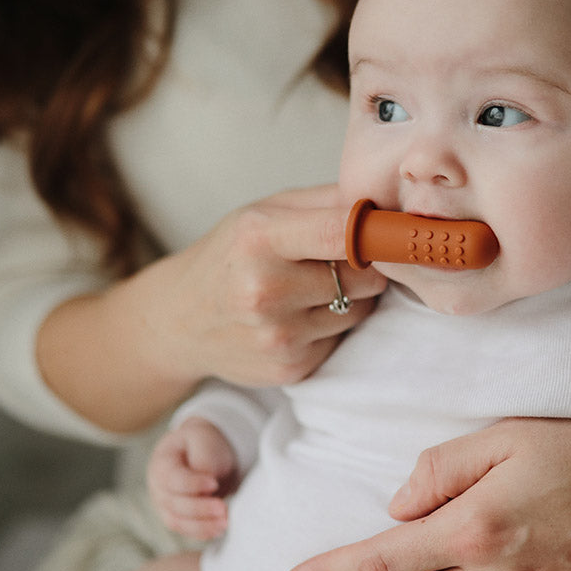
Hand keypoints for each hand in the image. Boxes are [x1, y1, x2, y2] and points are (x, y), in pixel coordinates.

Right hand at [38, 184, 388, 433]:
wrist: (179, 321)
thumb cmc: (232, 255)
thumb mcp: (265, 212)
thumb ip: (327, 201)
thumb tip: (390, 202)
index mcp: (259, 239)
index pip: (345, 232)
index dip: (378, 231)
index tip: (388, 230)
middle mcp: (265, 290)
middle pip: (365, 276)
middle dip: (365, 266)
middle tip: (337, 261)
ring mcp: (278, 336)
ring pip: (360, 310)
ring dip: (351, 299)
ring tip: (311, 290)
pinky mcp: (290, 368)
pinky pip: (342, 340)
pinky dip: (332, 328)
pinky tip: (298, 319)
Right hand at [147, 417, 239, 539]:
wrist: (204, 451)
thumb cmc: (203, 443)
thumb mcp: (204, 440)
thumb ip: (204, 462)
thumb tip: (207, 491)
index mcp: (161, 463)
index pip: (173, 478)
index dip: (193, 484)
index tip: (214, 483)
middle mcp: (158, 486)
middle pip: (174, 503)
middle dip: (200, 509)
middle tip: (223, 508)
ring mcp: (164, 504)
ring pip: (178, 521)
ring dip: (202, 526)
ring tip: (224, 523)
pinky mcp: (176, 516)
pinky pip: (186, 529)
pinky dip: (202, 532)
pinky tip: (219, 529)